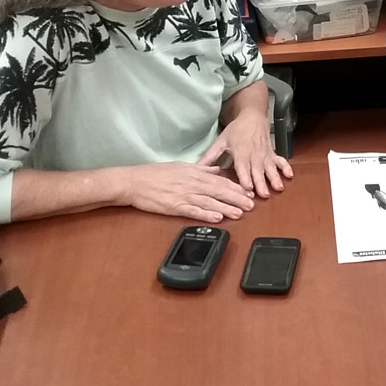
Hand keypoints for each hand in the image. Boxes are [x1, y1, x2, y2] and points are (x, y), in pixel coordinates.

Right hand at [124, 161, 255, 223]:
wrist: (134, 181)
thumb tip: (216, 170)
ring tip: (240, 213)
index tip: (248, 192)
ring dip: (226, 208)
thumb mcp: (181, 166)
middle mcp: (192, 184)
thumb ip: (201, 169)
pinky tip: (217, 218)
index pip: (220, 181)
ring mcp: (183, 195)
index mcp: (194, 173)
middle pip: (219, 191)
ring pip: (209, 202)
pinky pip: (193, 211)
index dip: (236, 187)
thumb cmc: (155, 174)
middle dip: (236, 198)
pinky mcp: (174, 207)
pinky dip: (206, 215)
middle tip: (251, 205)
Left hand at [197, 109, 292, 197]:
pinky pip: (280, 161)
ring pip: (270, 168)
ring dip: (274, 178)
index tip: (247, 188)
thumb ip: (209, 157)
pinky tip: (289, 175)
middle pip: (258, 170)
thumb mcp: (221, 141)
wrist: (252, 117)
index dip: (245, 177)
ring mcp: (265, 154)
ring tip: (278, 188)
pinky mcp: (272, 153)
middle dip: (261, 182)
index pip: (243, 167)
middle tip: (263, 194)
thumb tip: (196, 168)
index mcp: (240, 152)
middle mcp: (254, 154)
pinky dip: (285, 167)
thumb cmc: (236, 131)